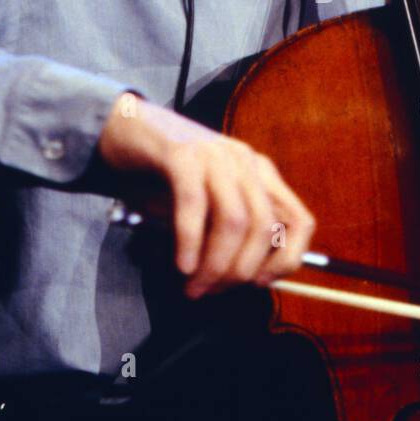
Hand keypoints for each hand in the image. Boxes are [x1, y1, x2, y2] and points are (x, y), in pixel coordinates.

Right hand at [97, 94, 315, 297]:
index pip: (300, 223)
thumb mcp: (204, 206)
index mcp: (259, 174)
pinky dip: (190, 241)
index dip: (286, 261)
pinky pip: (194, 204)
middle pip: (265, 228)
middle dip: (239, 272)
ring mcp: (215, 154)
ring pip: (234, 220)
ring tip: (194, 286)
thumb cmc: (161, 175)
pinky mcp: (182, 153)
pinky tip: (182, 265)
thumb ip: (225, 233)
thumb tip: (240, 279)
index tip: (256, 284)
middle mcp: (244, 161)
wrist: (118, 129)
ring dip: (215, 264)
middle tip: (210, 291)